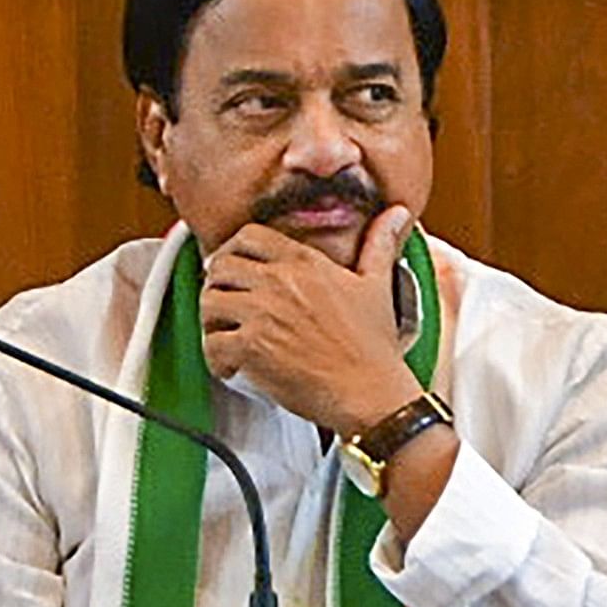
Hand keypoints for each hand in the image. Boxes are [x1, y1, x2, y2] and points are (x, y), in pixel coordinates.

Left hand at [199, 208, 426, 431]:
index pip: (247, 236)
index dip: (233, 251)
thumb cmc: (375, 347)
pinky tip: (232, 366)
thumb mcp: (378, 284)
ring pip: (209, 303)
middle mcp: (279, 282)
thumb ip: (379, 243)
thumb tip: (397, 213)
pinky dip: (216, 358)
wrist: (372, 394)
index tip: (233, 269)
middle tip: (225, 306)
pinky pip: (212, 344)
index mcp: (304, 263)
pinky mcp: (252, 348)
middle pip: (220, 266)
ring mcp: (263, 314)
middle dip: (217, 285)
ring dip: (212, 321)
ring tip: (226, 336)